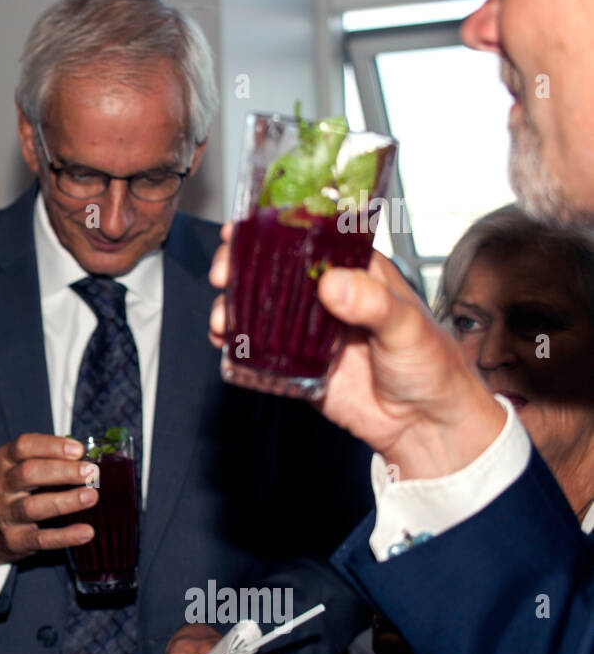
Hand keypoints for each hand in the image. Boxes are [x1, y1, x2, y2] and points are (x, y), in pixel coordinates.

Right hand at [0, 433, 98, 568]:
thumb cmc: (15, 491)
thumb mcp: (20, 468)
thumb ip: (48, 460)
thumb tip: (88, 460)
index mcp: (3, 461)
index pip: (24, 446)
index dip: (52, 446)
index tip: (79, 450)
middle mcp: (1, 486)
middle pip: (28, 473)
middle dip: (63, 471)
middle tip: (91, 473)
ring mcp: (5, 514)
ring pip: (34, 507)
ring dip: (66, 501)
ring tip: (91, 496)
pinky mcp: (14, 540)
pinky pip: (41, 539)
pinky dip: (65, 536)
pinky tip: (86, 531)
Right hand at [207, 221, 504, 479]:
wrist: (425, 425)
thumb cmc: (430, 364)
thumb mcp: (407, 326)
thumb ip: (372, 302)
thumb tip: (331, 283)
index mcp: (355, 272)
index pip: (309, 239)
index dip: (273, 230)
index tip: (243, 228)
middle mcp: (326, 296)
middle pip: (273, 269)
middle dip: (241, 267)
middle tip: (224, 274)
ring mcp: (307, 330)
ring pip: (260, 307)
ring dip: (233, 306)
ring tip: (223, 317)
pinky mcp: (295, 364)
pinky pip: (259, 349)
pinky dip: (236, 342)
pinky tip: (224, 340)